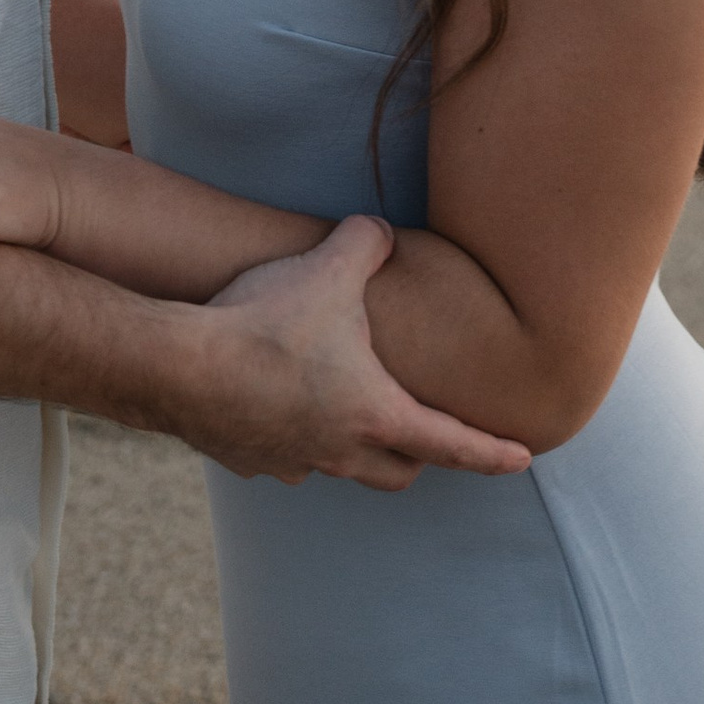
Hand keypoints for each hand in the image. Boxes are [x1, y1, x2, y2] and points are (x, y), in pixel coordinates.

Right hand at [180, 217, 532, 491]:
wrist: (179, 367)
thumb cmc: (266, 323)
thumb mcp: (329, 268)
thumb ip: (367, 242)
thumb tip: (382, 230)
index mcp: (375, 415)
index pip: (453, 444)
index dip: (492, 451)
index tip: (523, 459)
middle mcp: (340, 451)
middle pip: (398, 473)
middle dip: (417, 454)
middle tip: (425, 431)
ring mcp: (291, 463)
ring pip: (336, 467)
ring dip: (348, 446)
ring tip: (340, 407)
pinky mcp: (247, 460)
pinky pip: (282, 457)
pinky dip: (290, 437)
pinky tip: (272, 400)